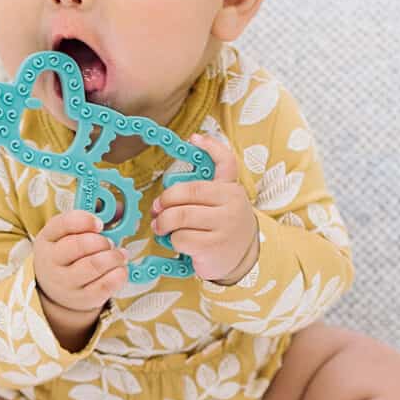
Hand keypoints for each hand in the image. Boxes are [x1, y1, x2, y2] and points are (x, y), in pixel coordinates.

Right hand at [33, 209, 129, 312]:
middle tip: (110, 242)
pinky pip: (104, 286)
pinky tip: (121, 269)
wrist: (55, 290)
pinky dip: (119, 274)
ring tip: (120, 254)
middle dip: (101, 241)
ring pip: (94, 265)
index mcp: (48, 238)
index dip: (85, 220)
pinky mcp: (82, 298)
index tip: (100, 223)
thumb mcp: (68, 233)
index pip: (64, 223)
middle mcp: (51, 261)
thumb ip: (92, 218)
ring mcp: (65, 282)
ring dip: (113, 256)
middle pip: (80, 245)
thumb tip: (122, 208)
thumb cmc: (67, 254)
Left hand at [151, 132, 258, 283]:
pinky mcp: (213, 247)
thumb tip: (183, 160)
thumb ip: (207, 183)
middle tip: (157, 210)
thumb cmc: (223, 227)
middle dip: (165, 201)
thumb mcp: (222, 202)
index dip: (210, 147)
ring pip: (179, 216)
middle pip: (188, 192)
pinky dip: (172, 241)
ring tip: (161, 227)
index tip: (192, 138)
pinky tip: (177, 243)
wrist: (242, 260)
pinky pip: (180, 238)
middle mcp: (232, 204)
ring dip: (163, 223)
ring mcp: (224, 226)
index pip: (225, 163)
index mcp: (231, 190)